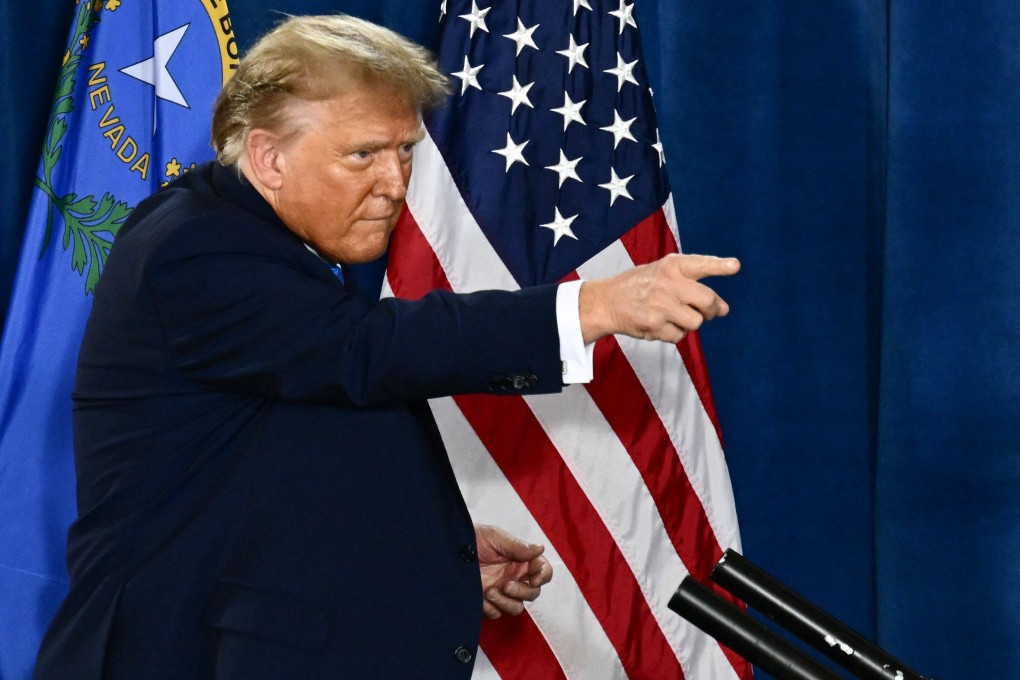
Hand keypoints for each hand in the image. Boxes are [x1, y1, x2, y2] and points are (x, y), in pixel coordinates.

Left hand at [474, 524, 553, 619]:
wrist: (449, 549)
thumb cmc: (474, 537)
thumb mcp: (495, 537)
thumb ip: (517, 546)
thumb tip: (540, 548)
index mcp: (521, 561)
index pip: (543, 571)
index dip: (544, 576)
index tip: (535, 579)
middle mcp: (515, 577)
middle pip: (533, 593)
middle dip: (522, 592)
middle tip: (506, 585)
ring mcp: (501, 591)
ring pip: (517, 607)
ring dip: (506, 603)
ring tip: (490, 591)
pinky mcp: (487, 602)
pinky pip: (496, 614)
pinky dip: (491, 609)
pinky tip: (481, 598)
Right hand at [578, 253, 739, 343]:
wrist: (607, 302)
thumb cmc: (640, 285)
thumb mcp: (661, 271)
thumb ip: (691, 283)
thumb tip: (723, 309)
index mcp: (670, 266)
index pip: (700, 264)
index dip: (719, 266)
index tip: (735, 266)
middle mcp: (667, 283)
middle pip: (707, 300)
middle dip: (713, 309)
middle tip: (711, 311)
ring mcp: (661, 306)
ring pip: (696, 322)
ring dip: (691, 323)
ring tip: (676, 316)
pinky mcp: (654, 325)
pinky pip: (679, 336)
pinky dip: (674, 333)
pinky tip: (661, 324)